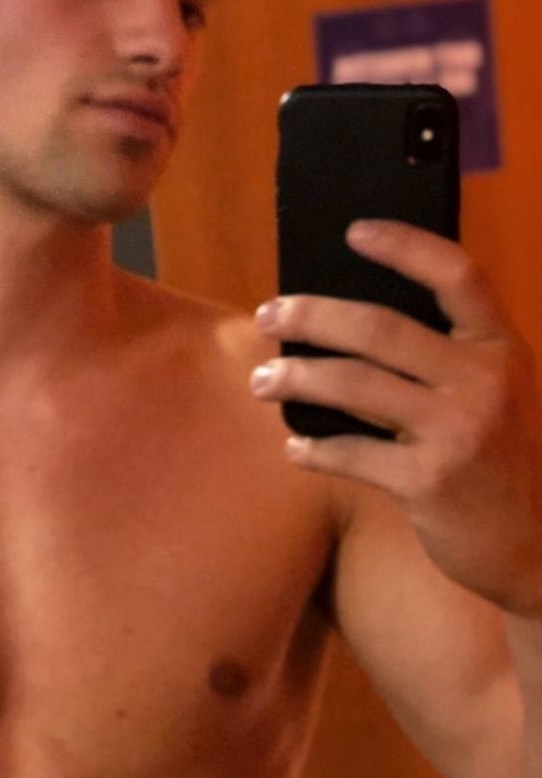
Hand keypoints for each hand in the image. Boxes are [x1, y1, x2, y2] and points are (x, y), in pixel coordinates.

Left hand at [249, 219, 541, 615]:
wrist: (538, 545)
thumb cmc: (501, 462)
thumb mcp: (495, 396)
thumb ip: (445, 359)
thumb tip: (345, 327)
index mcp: (501, 348)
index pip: (457, 275)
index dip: (405, 246)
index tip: (353, 231)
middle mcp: (484, 381)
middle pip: (381, 328)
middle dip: (313, 316)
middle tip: (269, 314)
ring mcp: (458, 431)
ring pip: (354, 385)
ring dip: (297, 378)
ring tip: (263, 380)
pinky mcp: (430, 481)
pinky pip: (352, 453)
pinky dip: (314, 449)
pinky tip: (295, 447)